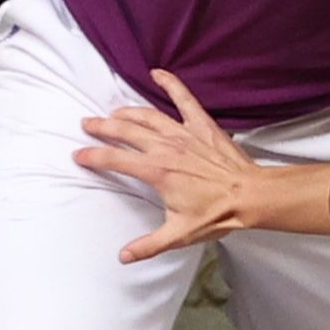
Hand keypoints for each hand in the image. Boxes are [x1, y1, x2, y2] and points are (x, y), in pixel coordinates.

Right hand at [71, 69, 281, 263]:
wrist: (250, 195)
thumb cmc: (217, 214)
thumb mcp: (179, 234)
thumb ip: (149, 245)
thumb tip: (124, 257)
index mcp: (157, 171)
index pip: (116, 159)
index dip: (94, 156)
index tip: (79, 155)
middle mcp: (166, 147)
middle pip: (125, 131)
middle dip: (102, 127)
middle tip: (87, 125)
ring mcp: (183, 133)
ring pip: (147, 115)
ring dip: (126, 112)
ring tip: (112, 112)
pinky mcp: (201, 125)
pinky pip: (183, 99)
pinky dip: (170, 83)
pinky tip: (157, 73)